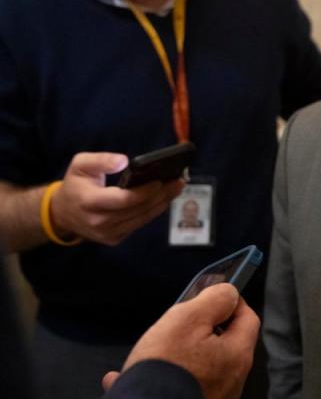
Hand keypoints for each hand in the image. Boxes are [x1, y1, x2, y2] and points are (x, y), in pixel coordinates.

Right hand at [51, 152, 183, 244]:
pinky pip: (139, 224)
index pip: (123, 200)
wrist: (63, 213)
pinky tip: (164, 198)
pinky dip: (153, 211)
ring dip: (162, 203)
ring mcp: (108, 233)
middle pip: (138, 210)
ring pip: (143, 219)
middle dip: (161, 195)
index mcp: (90, 202)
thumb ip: (101, 160)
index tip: (161, 181)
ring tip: (177, 187)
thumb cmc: (76, 183)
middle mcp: (99, 222)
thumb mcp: (80, 164)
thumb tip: (125, 161)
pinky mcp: (115, 238)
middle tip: (179, 180)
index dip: (145, 192)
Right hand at [101, 283, 258, 398]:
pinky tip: (121, 379)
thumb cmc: (168, 366)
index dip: (233, 302)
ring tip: (145, 353)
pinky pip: (173, 390)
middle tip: (178, 323)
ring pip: (195, 368)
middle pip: (223, 344)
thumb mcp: (189, 318)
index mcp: (237, 355)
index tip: (214, 295)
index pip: (248, 318)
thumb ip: (214, 300)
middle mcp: (231, 381)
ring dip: (173, 357)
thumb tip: (229, 293)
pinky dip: (155, 380)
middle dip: (200, 330)